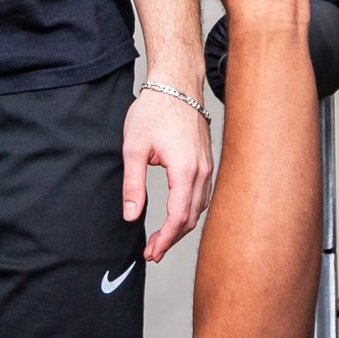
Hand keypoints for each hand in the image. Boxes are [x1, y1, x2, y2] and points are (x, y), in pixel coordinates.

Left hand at [123, 87, 211, 261]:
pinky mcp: (207, 162)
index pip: (179, 217)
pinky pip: (203, 195)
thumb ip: (133, 184)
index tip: (151, 252)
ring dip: (181, 227)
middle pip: (191, 217)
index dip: (165, 239)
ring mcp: (208, 166)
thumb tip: (130, 215)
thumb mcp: (134, 147)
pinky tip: (177, 216)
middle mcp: (202, 171)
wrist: (176, 85)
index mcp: (184, 169)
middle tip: (153, 252)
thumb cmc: (154, 110)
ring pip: (199, 208)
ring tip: (161, 239)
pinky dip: (190, 211)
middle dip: (172, 239)